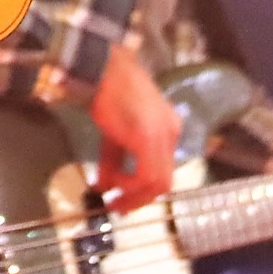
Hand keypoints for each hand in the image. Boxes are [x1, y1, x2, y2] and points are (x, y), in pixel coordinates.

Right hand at [88, 46, 179, 210]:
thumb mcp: (114, 129)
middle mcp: (171, 133)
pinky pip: (146, 176)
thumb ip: (114, 158)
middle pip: (164, 180)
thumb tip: (104, 185)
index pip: (163, 168)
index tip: (122, 198)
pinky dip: (129, 185)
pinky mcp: (147, 139)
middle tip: (118, 207)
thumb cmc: (106, 90)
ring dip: (134, 196)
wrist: (100, 67)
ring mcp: (162, 135)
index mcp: (168, 126)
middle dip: (140, 199)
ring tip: (113, 199)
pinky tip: (113, 183)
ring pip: (159, 183)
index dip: (142, 189)